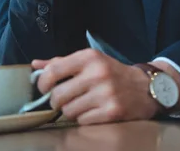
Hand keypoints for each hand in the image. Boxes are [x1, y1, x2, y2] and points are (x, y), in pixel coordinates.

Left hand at [31, 49, 158, 124]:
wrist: (144, 87)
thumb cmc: (111, 72)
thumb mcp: (89, 61)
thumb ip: (61, 63)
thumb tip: (35, 65)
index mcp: (89, 57)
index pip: (54, 70)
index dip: (42, 83)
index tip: (43, 88)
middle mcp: (97, 73)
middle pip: (58, 95)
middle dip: (56, 101)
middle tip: (61, 100)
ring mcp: (105, 93)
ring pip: (69, 111)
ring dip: (70, 111)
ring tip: (80, 104)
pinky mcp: (112, 112)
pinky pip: (83, 121)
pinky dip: (84, 119)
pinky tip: (92, 111)